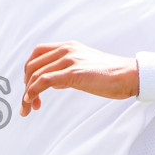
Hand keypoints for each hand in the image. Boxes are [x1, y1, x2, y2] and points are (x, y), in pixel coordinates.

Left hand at [20, 41, 137, 115]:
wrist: (128, 76)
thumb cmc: (109, 75)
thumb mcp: (83, 68)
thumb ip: (66, 72)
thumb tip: (51, 82)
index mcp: (68, 46)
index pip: (37, 53)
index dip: (29, 70)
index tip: (30, 87)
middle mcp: (66, 50)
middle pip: (32, 65)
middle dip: (26, 84)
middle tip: (28, 102)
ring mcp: (69, 60)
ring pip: (35, 75)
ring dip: (27, 93)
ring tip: (28, 108)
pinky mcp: (73, 73)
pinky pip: (43, 81)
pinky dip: (32, 92)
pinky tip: (31, 102)